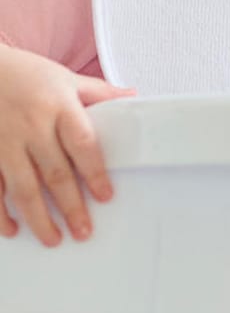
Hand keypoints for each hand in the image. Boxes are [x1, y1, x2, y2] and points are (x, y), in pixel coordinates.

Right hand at [0, 43, 133, 245]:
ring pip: (23, 187)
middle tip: (83, 231)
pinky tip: (12, 228)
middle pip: (55, 173)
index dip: (95, 173)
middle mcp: (31, 126)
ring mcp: (4, 141)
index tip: (105, 197)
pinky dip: (0, 211)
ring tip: (54, 239)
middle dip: (71, 206)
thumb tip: (133, 99)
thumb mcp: (65, 78)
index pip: (83, 144)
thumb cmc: (24, 74)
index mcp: (58, 107)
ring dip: (38, 217)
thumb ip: (98, 93)